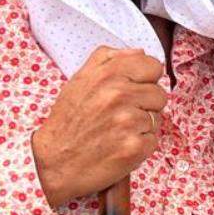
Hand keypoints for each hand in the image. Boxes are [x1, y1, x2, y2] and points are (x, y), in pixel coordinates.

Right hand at [30, 47, 166, 207]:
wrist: (54, 163)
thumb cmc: (67, 122)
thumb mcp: (79, 80)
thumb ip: (108, 58)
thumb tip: (140, 52)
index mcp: (107, 74)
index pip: (153, 66)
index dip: (144, 80)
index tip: (132, 89)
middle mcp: (119, 95)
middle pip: (159, 94)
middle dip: (144, 105)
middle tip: (121, 115)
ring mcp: (128, 122)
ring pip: (157, 118)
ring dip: (142, 126)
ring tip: (117, 131)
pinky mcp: (134, 147)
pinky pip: (153, 140)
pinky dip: (140, 145)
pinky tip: (119, 146)